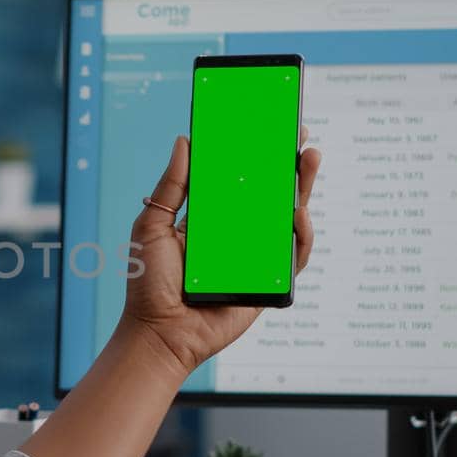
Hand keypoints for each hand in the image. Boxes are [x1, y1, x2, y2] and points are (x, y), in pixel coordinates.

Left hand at [120, 131, 321, 375]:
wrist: (159, 332)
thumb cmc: (148, 283)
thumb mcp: (152, 225)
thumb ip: (171, 187)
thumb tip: (184, 140)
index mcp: (210, 218)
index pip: (237, 179)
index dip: (253, 154)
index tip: (265, 123)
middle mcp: (236, 234)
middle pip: (269, 193)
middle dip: (286, 162)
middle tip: (297, 132)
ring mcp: (255, 257)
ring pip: (287, 218)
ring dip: (302, 187)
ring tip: (308, 158)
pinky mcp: (269, 282)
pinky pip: (293, 256)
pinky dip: (300, 234)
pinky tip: (298, 213)